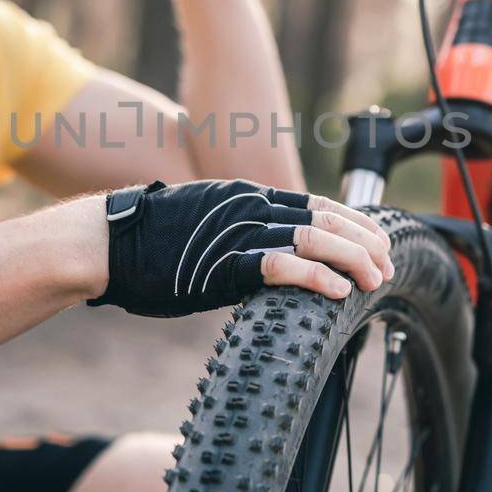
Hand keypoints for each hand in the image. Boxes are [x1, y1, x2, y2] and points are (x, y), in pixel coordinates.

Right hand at [88, 180, 394, 317]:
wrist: (104, 243)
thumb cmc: (147, 242)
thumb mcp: (205, 224)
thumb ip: (239, 232)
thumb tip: (266, 254)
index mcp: (246, 196)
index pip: (316, 203)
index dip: (355, 223)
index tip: (379, 243)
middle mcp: (249, 207)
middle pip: (325, 219)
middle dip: (364, 244)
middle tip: (386, 268)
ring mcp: (238, 233)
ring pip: (313, 238)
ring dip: (351, 261)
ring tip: (373, 281)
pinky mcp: (223, 264)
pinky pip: (281, 266)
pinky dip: (317, 278)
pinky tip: (338, 294)